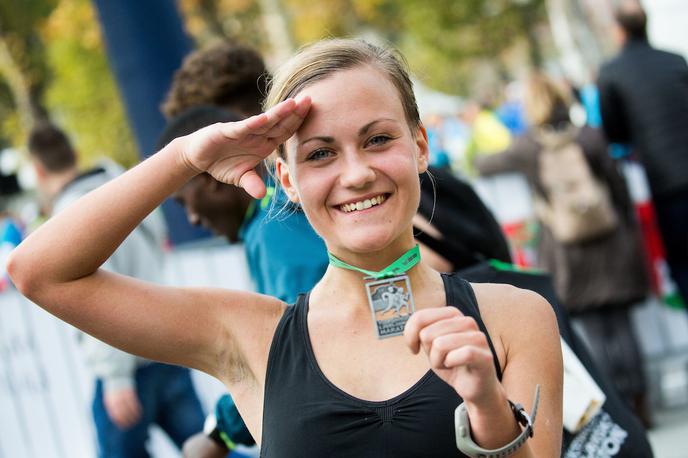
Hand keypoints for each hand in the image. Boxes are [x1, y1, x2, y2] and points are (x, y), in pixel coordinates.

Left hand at [103, 386, 142, 428]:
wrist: (117, 374)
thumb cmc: (114, 387)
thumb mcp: (110, 396)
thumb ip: (113, 405)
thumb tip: (115, 416)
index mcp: (110, 401)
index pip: (114, 413)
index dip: (119, 420)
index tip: (123, 425)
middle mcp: (115, 399)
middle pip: (121, 412)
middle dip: (126, 419)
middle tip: (130, 425)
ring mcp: (122, 395)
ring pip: (128, 408)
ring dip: (132, 415)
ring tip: (136, 420)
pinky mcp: (129, 391)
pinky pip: (133, 402)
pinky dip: (136, 408)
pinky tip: (139, 412)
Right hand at [179, 97, 311, 197]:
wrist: (197, 156)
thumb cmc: (221, 163)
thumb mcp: (239, 177)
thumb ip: (252, 184)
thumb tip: (262, 195)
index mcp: (263, 144)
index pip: (285, 132)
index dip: (298, 124)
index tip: (313, 114)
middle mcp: (256, 135)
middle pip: (279, 123)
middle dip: (294, 112)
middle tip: (310, 99)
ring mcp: (242, 132)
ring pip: (264, 122)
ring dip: (278, 113)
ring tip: (293, 103)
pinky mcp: (226, 131)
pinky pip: (243, 127)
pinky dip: (253, 124)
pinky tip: (264, 118)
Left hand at [404, 306, 500, 405]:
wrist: (475, 387)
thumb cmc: (452, 364)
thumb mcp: (431, 345)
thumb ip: (422, 331)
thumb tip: (411, 327)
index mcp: (454, 315)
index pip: (420, 317)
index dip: (410, 335)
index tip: (414, 348)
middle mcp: (467, 321)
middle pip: (427, 333)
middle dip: (428, 352)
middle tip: (441, 359)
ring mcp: (478, 337)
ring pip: (439, 344)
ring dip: (438, 361)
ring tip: (449, 364)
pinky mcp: (484, 356)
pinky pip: (455, 356)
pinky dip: (449, 364)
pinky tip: (455, 367)